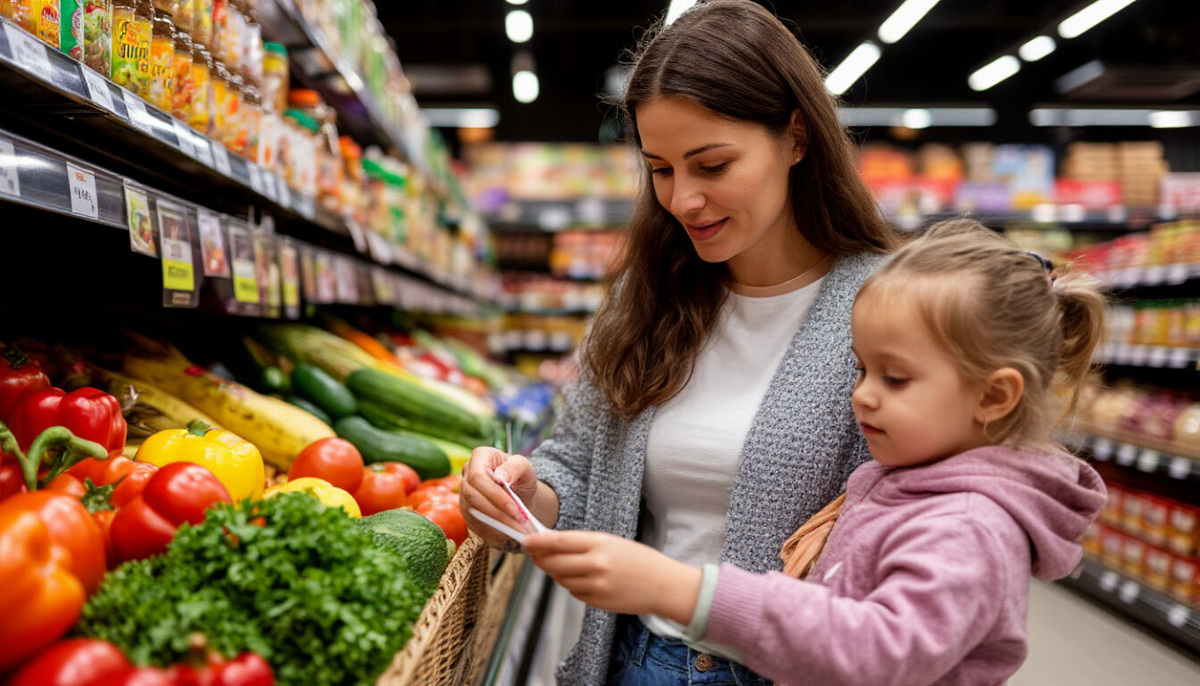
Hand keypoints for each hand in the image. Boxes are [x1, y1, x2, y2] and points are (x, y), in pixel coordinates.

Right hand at [459, 447, 538, 548]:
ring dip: (497, 523)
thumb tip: (500, 476)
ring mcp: (464, 493)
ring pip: (473, 511)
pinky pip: (475, 523)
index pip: (478, 476)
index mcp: (480, 456)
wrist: (519, 493)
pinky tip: (509, 532)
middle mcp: (467, 473)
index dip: (494, 494)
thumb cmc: (520, 476)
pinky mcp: (467, 510)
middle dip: (498, 512)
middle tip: (519, 523)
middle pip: (473, 496)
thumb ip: (515, 467)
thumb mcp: (525, 467)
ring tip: (518, 529)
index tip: (515, 508)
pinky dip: (493, 529)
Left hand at [523, 531, 701, 623]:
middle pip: (554, 563)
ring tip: (559, 564)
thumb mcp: (613, 542)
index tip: (525, 541)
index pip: (560, 542)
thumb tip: (550, 544)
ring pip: (561, 579)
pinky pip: (573, 592)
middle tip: (534, 554)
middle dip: (540, 559)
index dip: (539, 542)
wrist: (663, 585)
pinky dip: (571, 584)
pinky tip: (580, 578)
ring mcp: (596, 586)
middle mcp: (596, 565)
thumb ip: (583, 543)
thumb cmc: (639, 560)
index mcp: (601, 544)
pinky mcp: (597, 602)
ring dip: (555, 572)